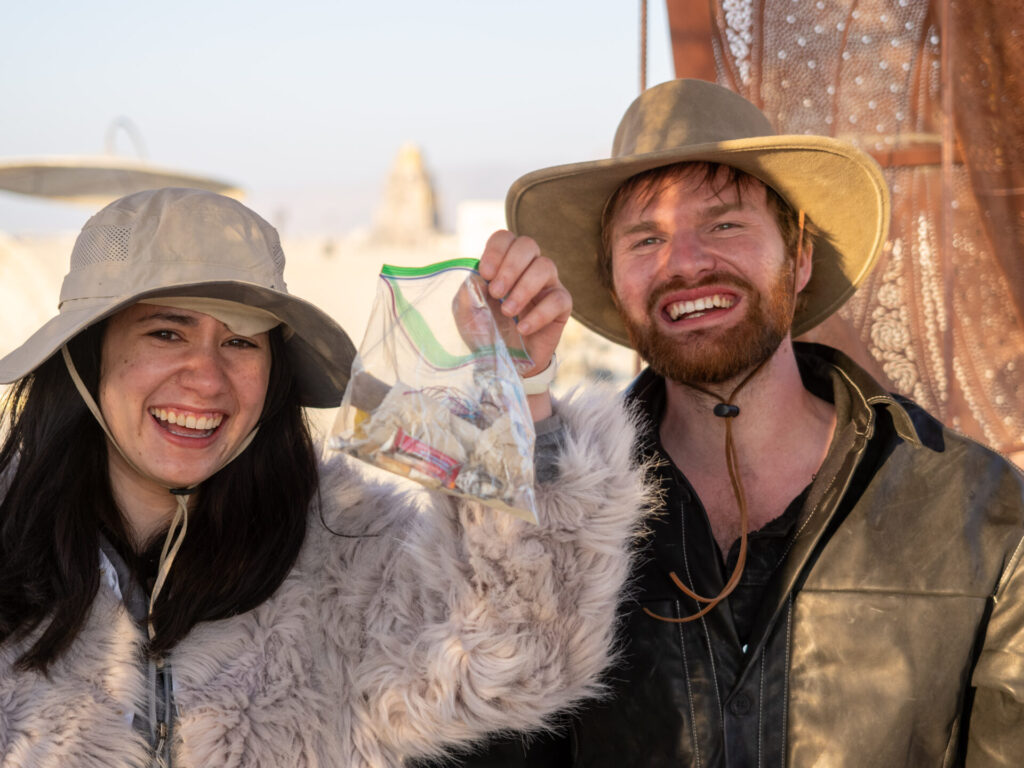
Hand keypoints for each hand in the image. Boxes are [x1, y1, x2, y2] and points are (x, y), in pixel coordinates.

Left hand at [477, 230, 570, 379]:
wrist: (501, 364)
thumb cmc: (485, 332)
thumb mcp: (466, 312)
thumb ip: (469, 290)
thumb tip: (480, 274)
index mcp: (503, 264)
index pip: (505, 238)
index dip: (496, 251)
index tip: (485, 274)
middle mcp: (527, 269)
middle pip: (528, 245)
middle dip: (510, 267)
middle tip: (496, 292)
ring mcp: (547, 286)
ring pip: (546, 266)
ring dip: (523, 288)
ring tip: (507, 311)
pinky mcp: (561, 307)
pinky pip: (558, 299)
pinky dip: (539, 313)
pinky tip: (523, 328)